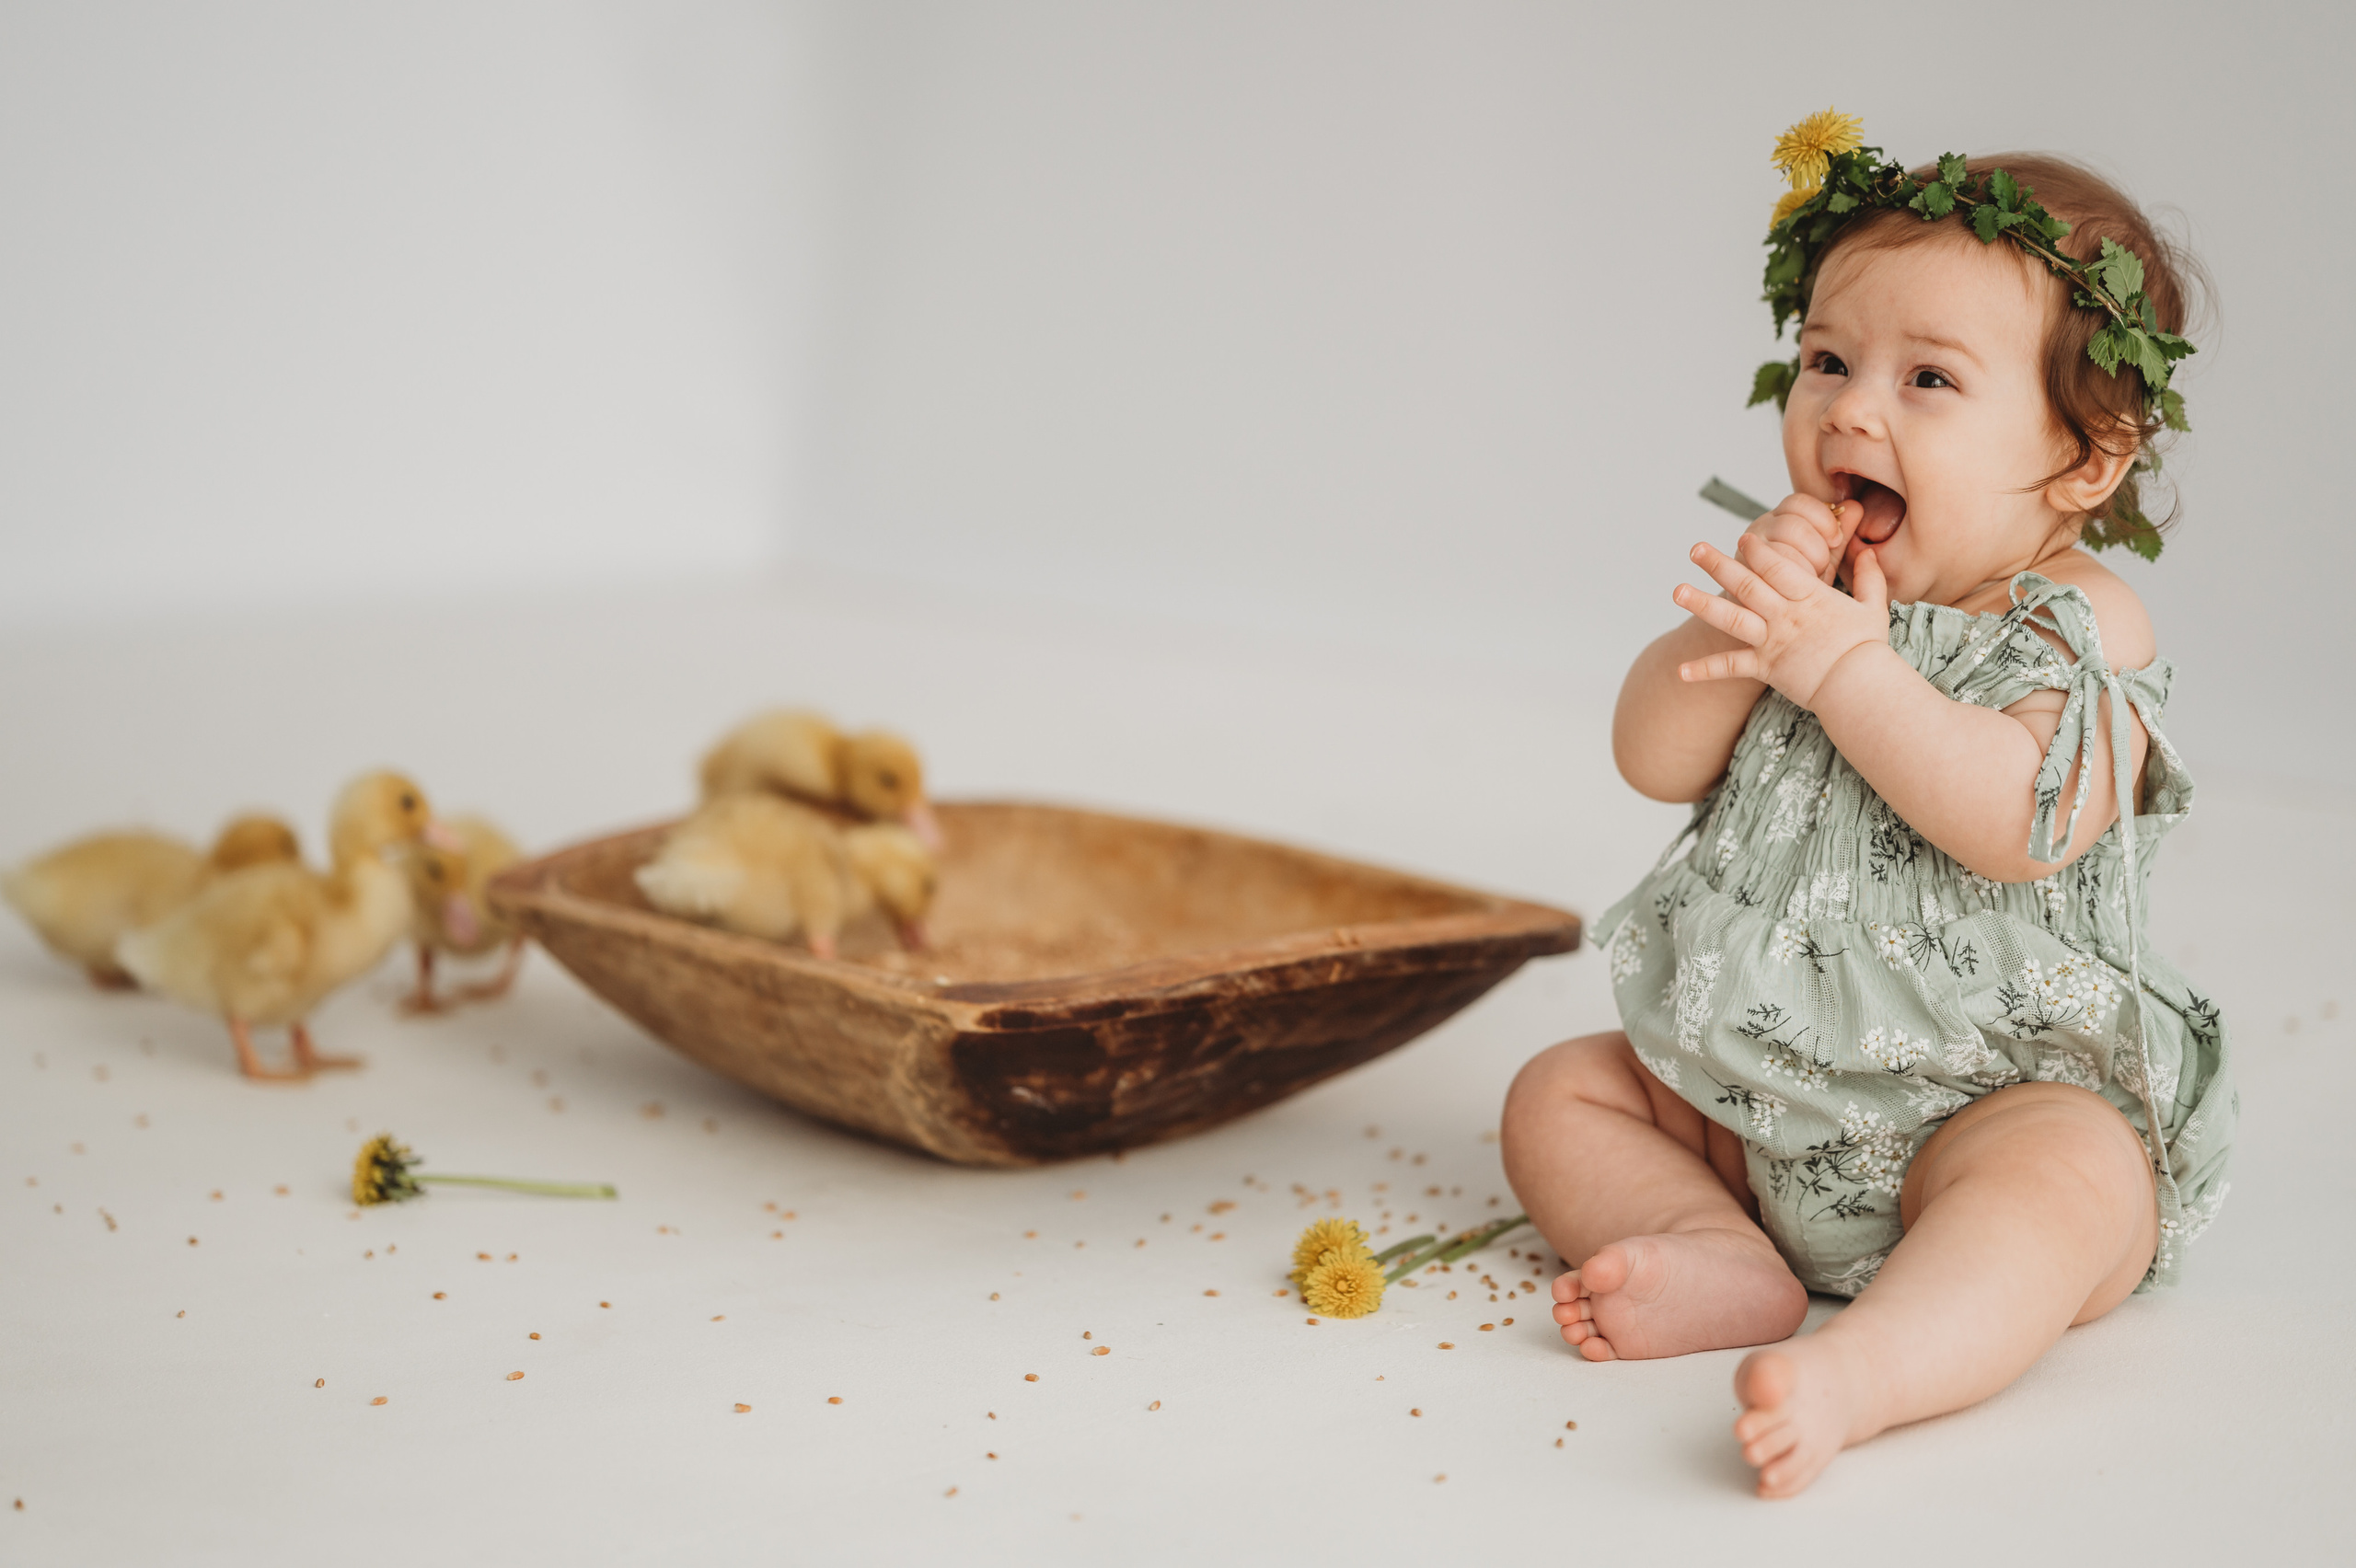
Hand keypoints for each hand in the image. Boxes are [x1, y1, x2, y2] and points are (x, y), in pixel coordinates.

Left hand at [1672, 535, 1890, 708]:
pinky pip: (1730, 667)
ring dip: (1702, 604)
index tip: (1743, 538)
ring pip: (1731, 618)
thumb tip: (1870, 550)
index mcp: (1810, 597)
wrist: (1859, 687)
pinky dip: (1704, 670)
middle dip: (1719, 564)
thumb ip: (1869, 576)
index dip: (1759, 551)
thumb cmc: (1867, 648)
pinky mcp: (1764, 667)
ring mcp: (1772, 641)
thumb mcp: (1873, 606)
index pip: (1778, 567)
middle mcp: (1785, 615)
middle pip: (1747, 584)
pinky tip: (1680, 671)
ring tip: (1677, 592)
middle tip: (1695, 549)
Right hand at [1742, 493, 1858, 585]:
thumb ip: (1838, 533)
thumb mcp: (1820, 556)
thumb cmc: (1795, 586)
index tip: (1835, 539)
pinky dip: (1789, 588)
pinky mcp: (1741, 579)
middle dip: (1816, 548)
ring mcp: (1746, 555)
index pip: (1799, 502)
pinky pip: (1769, 579)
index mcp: (1778, 519)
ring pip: (1780, 552)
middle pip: (1791, 526)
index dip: (1823, 518)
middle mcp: (1758, 532)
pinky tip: (1796, 593)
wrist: (1767, 616)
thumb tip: (1855, 507)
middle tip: (1821, 565)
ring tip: (1807, 581)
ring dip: (1802, 569)